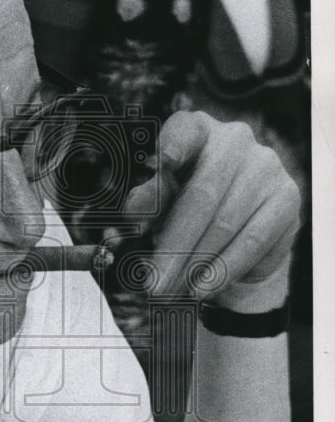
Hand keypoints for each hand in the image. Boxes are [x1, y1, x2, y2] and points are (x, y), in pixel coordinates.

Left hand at [106, 111, 301, 311]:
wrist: (238, 235)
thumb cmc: (186, 211)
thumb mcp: (159, 204)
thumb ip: (146, 202)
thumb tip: (135, 212)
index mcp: (196, 130)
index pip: (184, 130)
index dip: (174, 144)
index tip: (164, 160)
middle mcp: (235, 140)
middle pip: (202, 194)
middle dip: (174, 245)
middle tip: (153, 283)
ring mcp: (266, 167)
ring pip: (226, 223)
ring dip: (195, 264)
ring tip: (170, 291)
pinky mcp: (287, 198)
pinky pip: (252, 241)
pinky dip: (224, 270)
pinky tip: (203, 288)